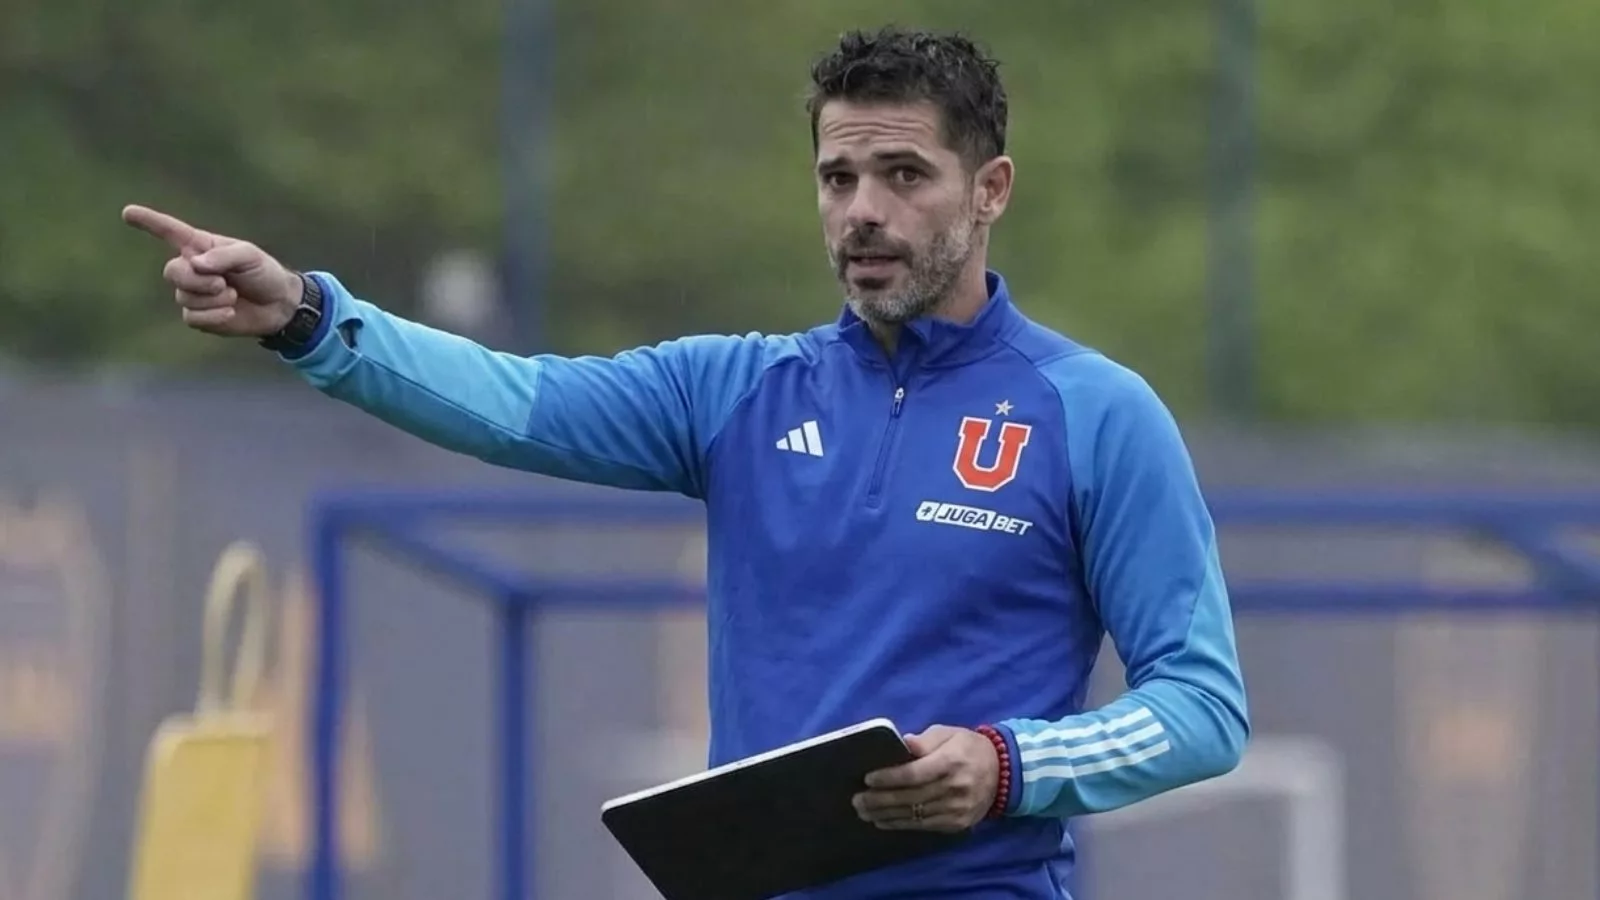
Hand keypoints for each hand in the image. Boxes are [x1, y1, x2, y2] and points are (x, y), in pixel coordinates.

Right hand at [121, 204, 303, 337]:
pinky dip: (213, 315)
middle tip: (224, 284)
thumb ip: (223, 256)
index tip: (128, 212)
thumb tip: (195, 263)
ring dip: (213, 298)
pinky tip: (230, 312)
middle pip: (173, 272)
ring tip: (233, 295)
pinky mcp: (198, 315)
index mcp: (200, 246)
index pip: (169, 231)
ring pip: (184, 296)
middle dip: (198, 280)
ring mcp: (193, 293)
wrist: (278, 304)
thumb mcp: (249, 256)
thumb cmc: (263, 273)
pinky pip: (191, 317)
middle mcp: (191, 268)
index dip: (149, 222)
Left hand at [852, 725, 999, 832]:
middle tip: (857, 800)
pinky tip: (885, 821)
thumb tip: (901, 745)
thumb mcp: (948, 733)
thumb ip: (925, 740)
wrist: (1004, 771)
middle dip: (880, 800)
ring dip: (886, 816)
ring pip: (915, 815)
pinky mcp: (958, 824)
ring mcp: (957, 809)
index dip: (889, 778)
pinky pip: (925, 826)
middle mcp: (954, 788)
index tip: (867, 779)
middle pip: (910, 798)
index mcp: (951, 762)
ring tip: (864, 812)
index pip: (914, 774)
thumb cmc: (968, 747)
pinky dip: (902, 824)